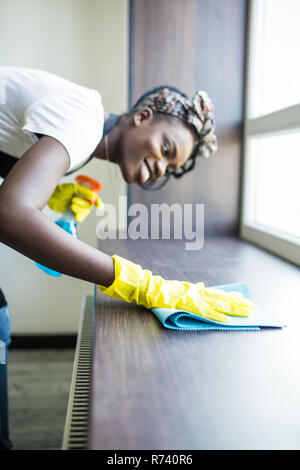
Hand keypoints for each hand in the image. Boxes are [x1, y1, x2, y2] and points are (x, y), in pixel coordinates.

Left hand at [47, 183, 103, 222]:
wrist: (51, 196)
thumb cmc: (61, 190)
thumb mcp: (73, 188)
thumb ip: (83, 191)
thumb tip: (92, 196)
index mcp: (85, 193)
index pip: (94, 198)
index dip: (98, 202)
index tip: (99, 205)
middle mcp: (83, 200)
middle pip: (89, 206)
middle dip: (82, 204)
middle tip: (73, 200)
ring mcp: (79, 207)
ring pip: (85, 212)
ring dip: (79, 209)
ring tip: (71, 205)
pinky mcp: (74, 213)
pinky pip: (80, 217)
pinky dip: (79, 217)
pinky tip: (76, 216)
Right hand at [98, 255, 253, 322]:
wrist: (146, 288)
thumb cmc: (160, 289)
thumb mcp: (178, 288)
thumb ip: (191, 289)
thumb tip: (201, 286)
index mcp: (194, 291)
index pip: (216, 294)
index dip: (230, 297)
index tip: (242, 299)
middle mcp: (195, 293)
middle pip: (220, 299)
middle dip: (236, 303)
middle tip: (251, 307)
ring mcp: (191, 299)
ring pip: (216, 304)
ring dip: (231, 309)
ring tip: (245, 312)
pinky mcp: (185, 305)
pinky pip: (203, 312)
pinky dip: (214, 316)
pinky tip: (225, 320)